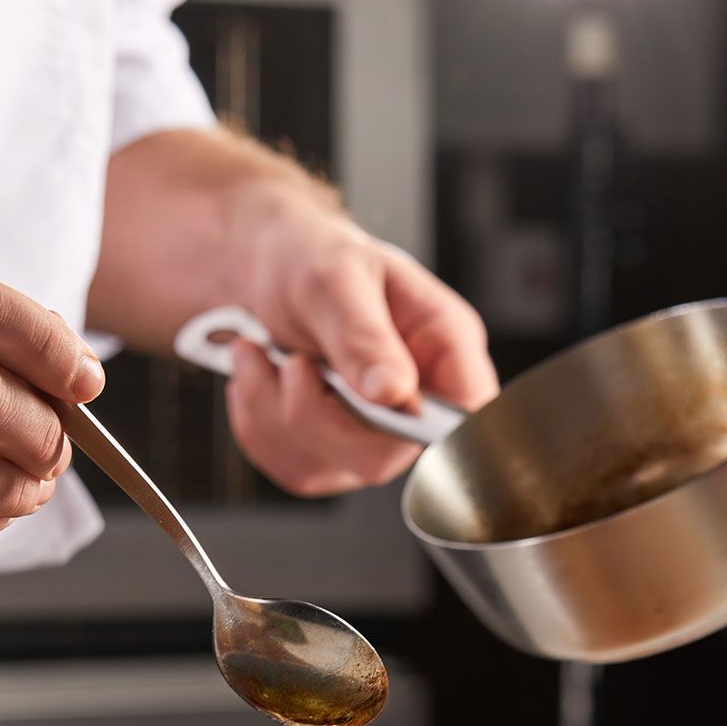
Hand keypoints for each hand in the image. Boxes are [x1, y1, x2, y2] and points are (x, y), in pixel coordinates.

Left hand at [225, 194, 498, 496]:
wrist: (265, 270)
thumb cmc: (312, 258)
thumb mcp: (336, 278)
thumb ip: (365, 336)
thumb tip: (394, 392)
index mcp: (444, 346)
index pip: (469, 414)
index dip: (429, 429)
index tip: (369, 400)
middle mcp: (417, 400)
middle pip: (383, 457)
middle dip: (316, 415)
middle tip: (293, 363)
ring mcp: (373, 435)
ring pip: (327, 467)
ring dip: (272, 412)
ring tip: (261, 356)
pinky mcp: (329, 455)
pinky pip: (292, 467)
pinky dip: (257, 422)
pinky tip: (260, 377)